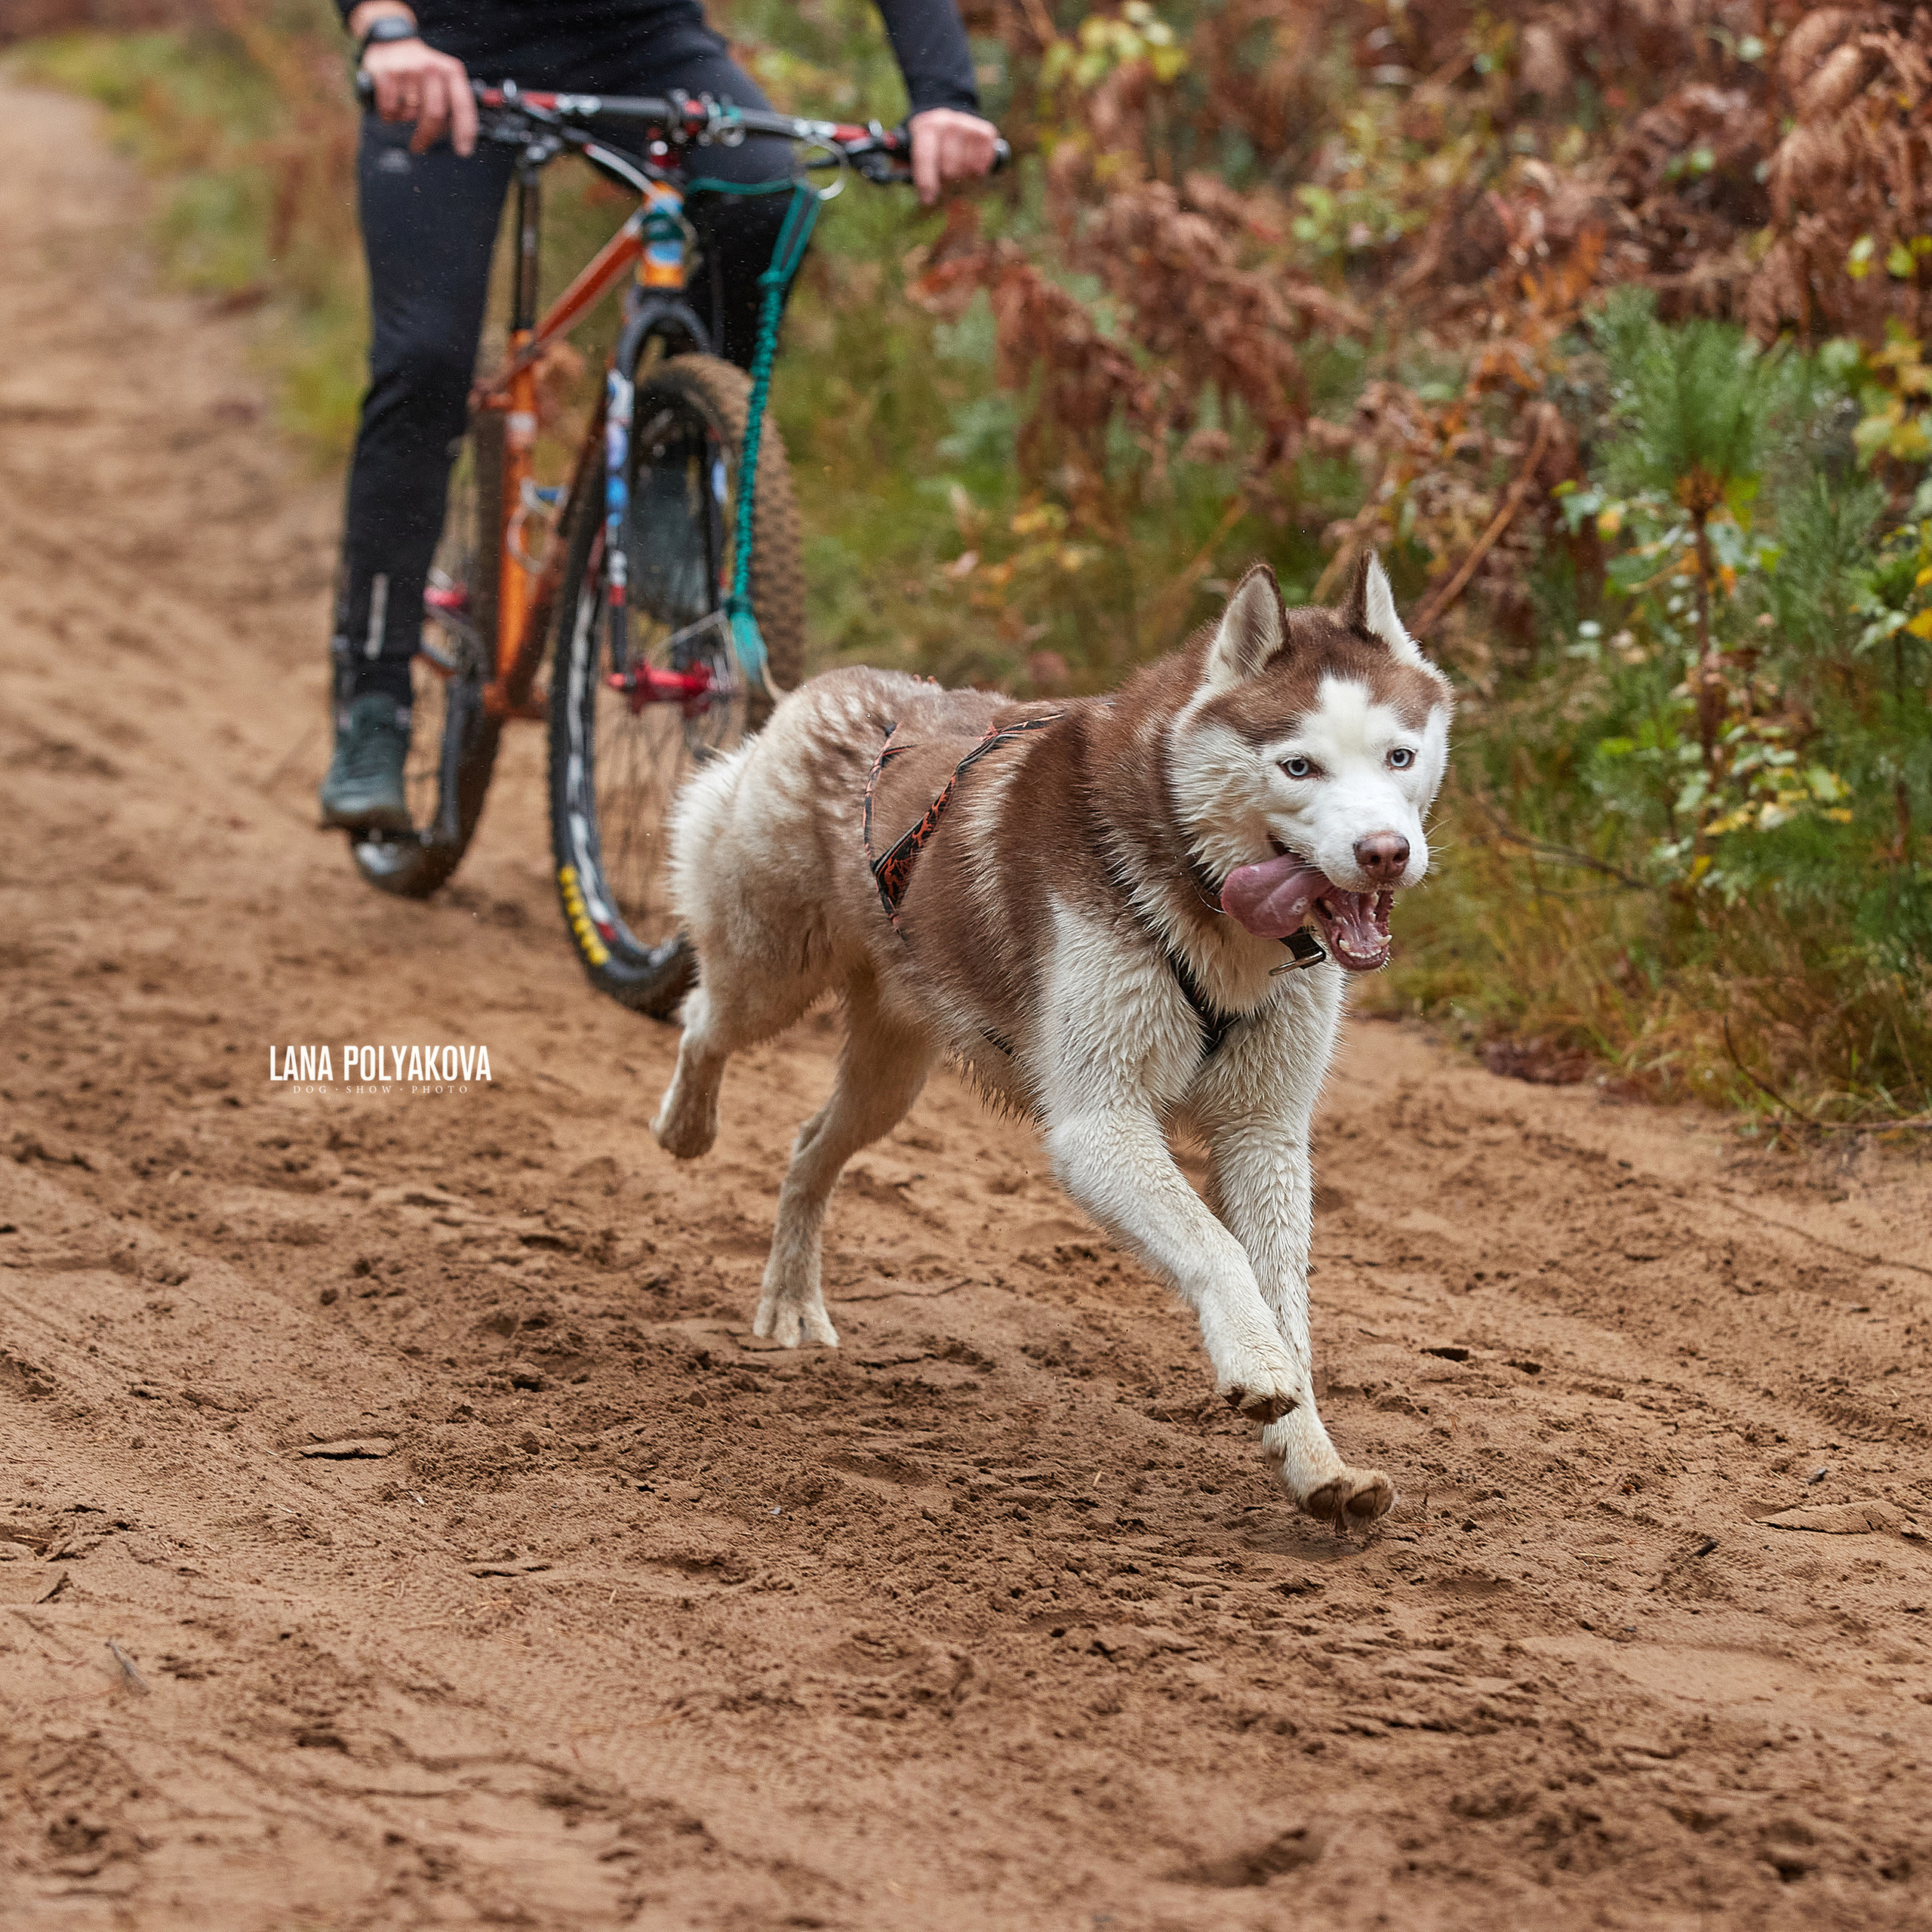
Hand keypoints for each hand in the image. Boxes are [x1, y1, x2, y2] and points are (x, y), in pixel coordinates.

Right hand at [362, 32, 477, 157]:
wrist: (392, 42)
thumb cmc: (423, 73)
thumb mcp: (445, 81)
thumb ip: (455, 107)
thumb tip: (462, 142)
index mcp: (452, 72)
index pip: (462, 105)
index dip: (464, 130)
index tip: (463, 151)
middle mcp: (432, 67)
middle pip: (434, 115)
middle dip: (427, 135)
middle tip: (419, 145)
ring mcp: (408, 68)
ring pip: (409, 113)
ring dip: (405, 119)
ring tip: (403, 108)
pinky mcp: (386, 72)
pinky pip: (389, 109)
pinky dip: (389, 115)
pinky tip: (391, 104)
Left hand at [907, 107, 998, 206]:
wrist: (947, 107)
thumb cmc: (926, 138)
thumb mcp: (910, 144)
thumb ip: (903, 163)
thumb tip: (898, 178)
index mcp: (926, 128)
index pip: (925, 157)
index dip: (926, 181)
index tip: (928, 199)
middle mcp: (947, 123)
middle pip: (950, 168)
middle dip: (946, 177)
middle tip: (944, 173)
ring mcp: (968, 126)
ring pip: (968, 168)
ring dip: (963, 173)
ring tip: (957, 165)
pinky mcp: (985, 131)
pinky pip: (985, 161)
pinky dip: (979, 168)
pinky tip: (971, 162)